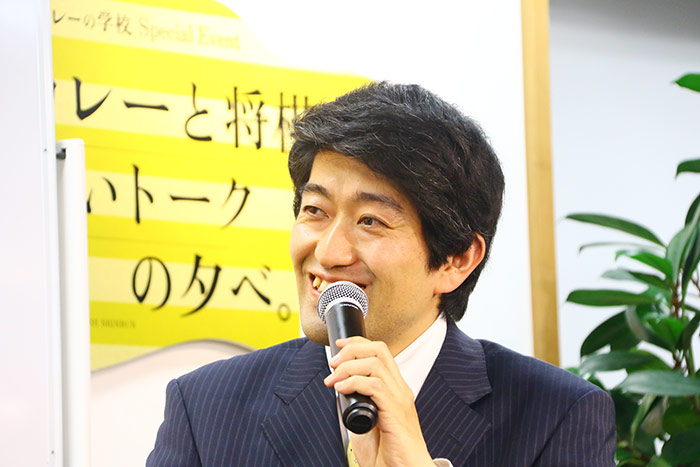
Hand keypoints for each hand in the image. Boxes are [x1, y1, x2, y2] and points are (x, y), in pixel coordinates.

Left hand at [323, 337, 433, 466]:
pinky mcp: (396, 411)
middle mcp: (400, 389)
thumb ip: (358, 405)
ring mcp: (399, 399)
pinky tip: (341, 389)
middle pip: (379, 350)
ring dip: (348, 366)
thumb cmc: (388, 454)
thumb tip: (340, 391)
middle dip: (352, 349)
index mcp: (394, 389)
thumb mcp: (367, 422)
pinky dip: (354, 382)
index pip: (380, 352)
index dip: (358, 343)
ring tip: (333, 379)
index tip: (339, 346)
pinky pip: (375, 386)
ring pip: (375, 364)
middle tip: (333, 363)